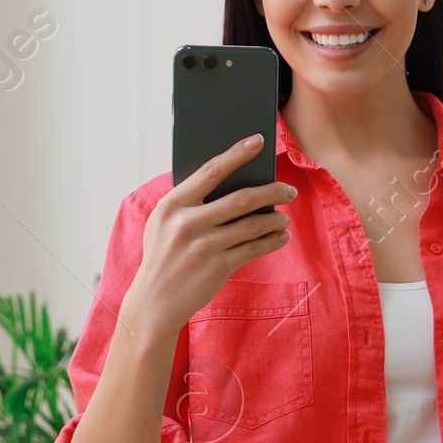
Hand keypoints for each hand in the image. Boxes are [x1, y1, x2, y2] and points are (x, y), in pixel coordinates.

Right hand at [125, 136, 296, 342]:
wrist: (154, 301)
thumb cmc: (163, 256)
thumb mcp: (163, 223)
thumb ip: (188, 202)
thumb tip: (230, 181)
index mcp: (172, 204)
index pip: (211, 170)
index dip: (237, 153)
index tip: (258, 141)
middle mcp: (187, 223)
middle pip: (241, 198)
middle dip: (271, 190)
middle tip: (289, 189)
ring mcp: (204, 246)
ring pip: (252, 225)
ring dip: (275, 219)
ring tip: (284, 217)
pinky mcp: (218, 267)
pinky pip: (253, 249)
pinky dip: (271, 241)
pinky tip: (281, 237)